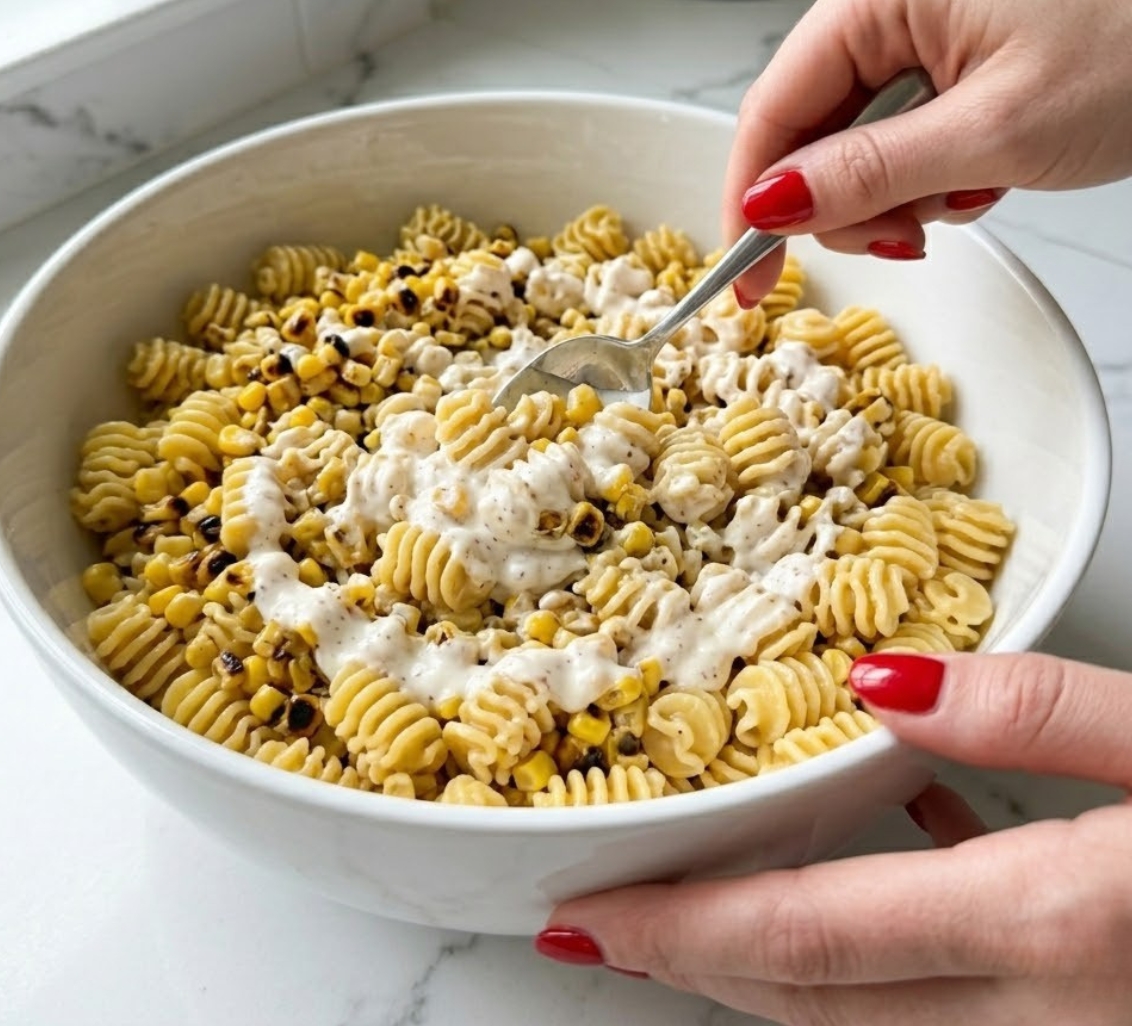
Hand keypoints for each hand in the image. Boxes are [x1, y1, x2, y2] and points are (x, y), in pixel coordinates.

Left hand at [535, 652, 1131, 1024]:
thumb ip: (1044, 712)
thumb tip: (887, 672)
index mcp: (1054, 934)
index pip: (803, 945)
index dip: (678, 931)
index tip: (582, 915)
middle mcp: (1045, 1021)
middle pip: (813, 997)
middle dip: (697, 955)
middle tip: (607, 911)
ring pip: (869, 1008)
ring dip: (776, 950)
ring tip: (709, 879)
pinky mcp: (1092, 1005)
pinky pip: (949, 985)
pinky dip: (887, 921)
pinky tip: (895, 831)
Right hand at [725, 0, 1131, 300]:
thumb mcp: (994, 133)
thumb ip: (869, 175)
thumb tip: (771, 204)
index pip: (772, 108)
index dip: (751, 201)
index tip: (748, 274)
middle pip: (809, 125)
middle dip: (848, 200)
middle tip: (902, 238)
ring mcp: (919, 7)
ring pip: (852, 133)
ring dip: (895, 189)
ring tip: (968, 191)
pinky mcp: (949, 34)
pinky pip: (896, 120)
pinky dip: (924, 166)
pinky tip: (976, 170)